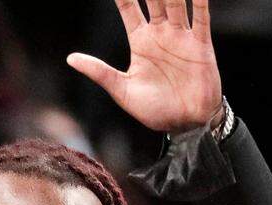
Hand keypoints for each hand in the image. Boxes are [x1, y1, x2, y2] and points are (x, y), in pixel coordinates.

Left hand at [68, 0, 222, 132]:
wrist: (185, 124)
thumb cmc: (154, 110)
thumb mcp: (122, 90)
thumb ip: (99, 72)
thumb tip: (70, 58)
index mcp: (140, 42)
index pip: (129, 8)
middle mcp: (160, 34)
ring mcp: (181, 37)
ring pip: (175, 3)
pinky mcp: (200, 45)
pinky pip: (201, 18)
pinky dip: (199, 1)